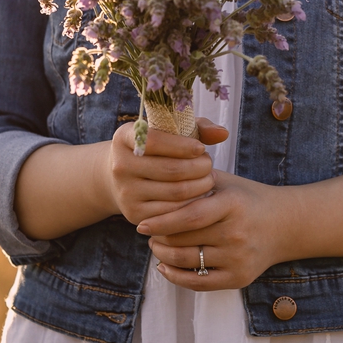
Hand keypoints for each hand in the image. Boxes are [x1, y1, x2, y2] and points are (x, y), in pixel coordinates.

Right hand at [105, 117, 229, 224]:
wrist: (122, 178)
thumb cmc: (155, 149)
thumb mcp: (169, 133)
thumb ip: (198, 129)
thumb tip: (222, 133)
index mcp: (124, 138)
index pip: (155, 141)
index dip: (184, 145)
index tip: (201, 148)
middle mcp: (119, 165)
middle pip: (171, 169)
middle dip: (199, 168)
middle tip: (209, 166)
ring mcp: (126, 192)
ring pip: (175, 192)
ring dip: (200, 186)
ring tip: (208, 179)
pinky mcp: (134, 213)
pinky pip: (172, 212)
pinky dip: (191, 205)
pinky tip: (198, 196)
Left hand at [139, 171, 291, 290]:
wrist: (285, 225)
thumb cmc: (246, 199)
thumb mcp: (224, 182)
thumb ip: (193, 179)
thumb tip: (155, 176)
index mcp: (232, 205)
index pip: (189, 217)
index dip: (162, 222)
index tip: (141, 224)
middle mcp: (237, 233)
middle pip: (184, 240)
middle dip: (159, 237)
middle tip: (148, 232)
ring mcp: (239, 258)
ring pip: (187, 261)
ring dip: (163, 255)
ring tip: (156, 245)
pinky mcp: (239, 278)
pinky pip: (198, 283)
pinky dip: (175, 277)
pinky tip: (163, 266)